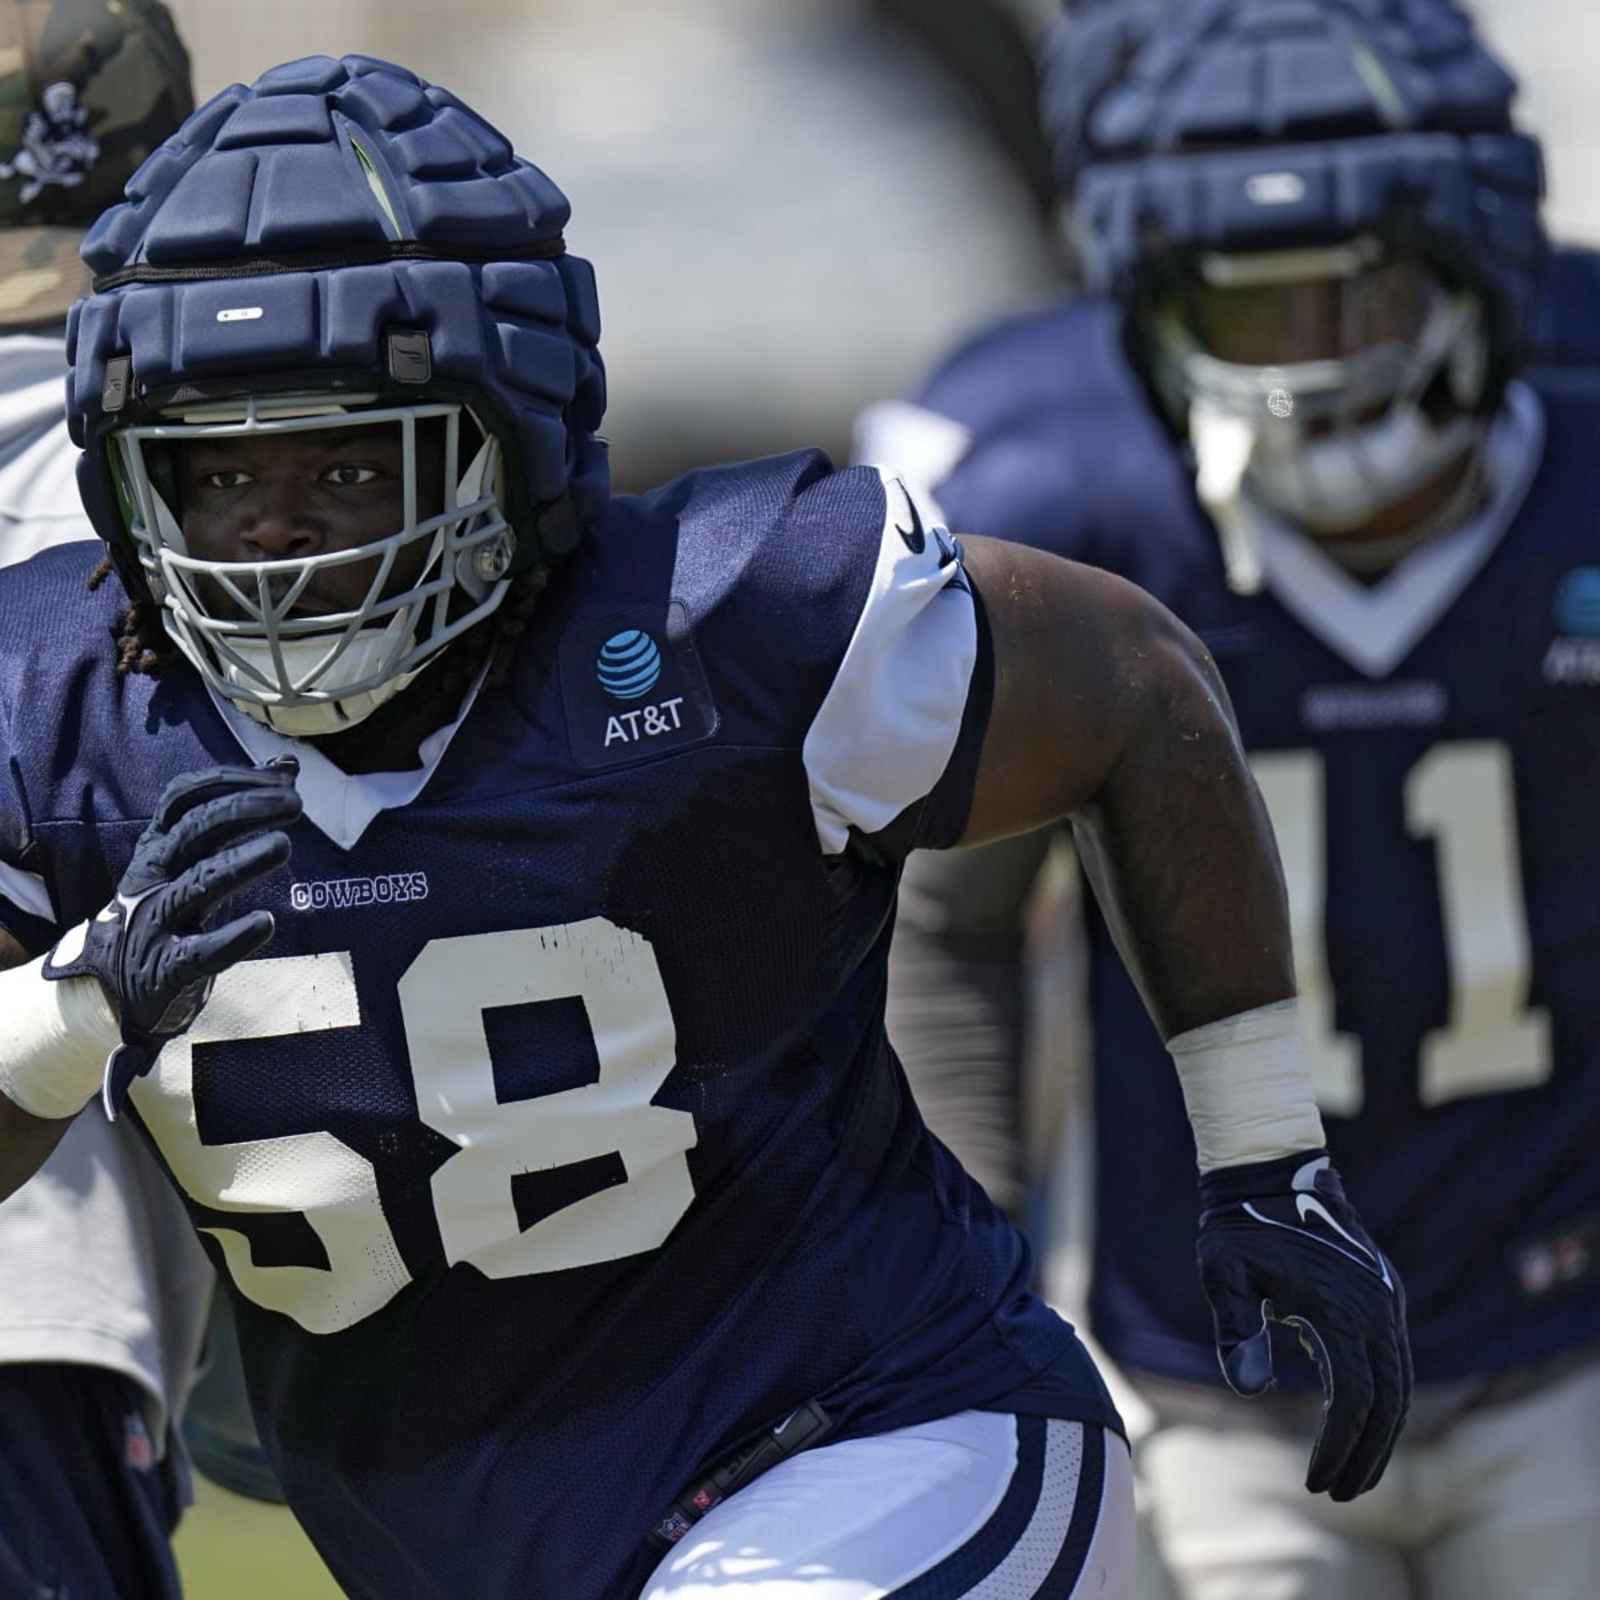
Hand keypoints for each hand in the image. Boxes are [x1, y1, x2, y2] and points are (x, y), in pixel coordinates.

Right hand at [43, 759, 301, 1113]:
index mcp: (159, 846)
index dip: (230, 780)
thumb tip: (287, 765)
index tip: (282, 778)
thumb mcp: (192, 856)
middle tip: (295, 804)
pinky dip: (233, 938)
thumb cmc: (166, 906)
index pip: (184, 798)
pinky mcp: (168, 968)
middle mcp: (155, 876)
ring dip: (240, 863)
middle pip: (195, 831)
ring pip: (198, 884)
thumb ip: (237, 812)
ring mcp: (158, 921)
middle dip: (244, 810)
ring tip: (282, 846)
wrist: (108, 984)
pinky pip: (201, 952)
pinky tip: (266, 923)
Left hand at [1196, 1150, 1410, 1500]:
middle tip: (1339, 1493)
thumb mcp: (1224, 1272)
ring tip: (1351, 1471)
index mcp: (1340, 1306)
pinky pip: (1393, 1359)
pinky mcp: (1383, 1294)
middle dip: (1369, 1454)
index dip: (1339, 1446)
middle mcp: (1376, 1306)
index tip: (1315, 1483)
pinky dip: (1380, 1397)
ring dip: (1381, 1432)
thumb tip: (1246, 1388)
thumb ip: (1236, 1327)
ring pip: (1399, 1383)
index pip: (1354, 1398)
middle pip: (1390, 1401)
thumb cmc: (1238, 1224)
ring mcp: (1385, 1299)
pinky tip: (1350, 1420)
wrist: (1270, 1170)